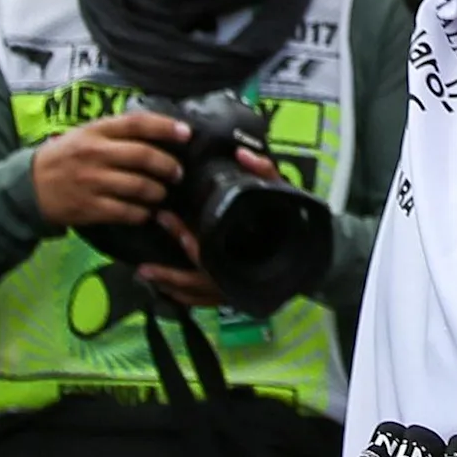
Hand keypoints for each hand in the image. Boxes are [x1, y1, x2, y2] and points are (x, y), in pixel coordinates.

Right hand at [29, 110, 189, 231]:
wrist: (30, 186)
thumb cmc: (66, 156)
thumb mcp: (85, 134)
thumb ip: (116, 132)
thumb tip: (158, 131)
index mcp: (96, 131)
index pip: (136, 123)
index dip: (165, 127)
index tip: (186, 133)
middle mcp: (95, 153)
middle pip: (143, 156)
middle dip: (168, 166)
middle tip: (177, 173)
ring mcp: (92, 181)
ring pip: (139, 186)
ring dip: (158, 192)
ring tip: (161, 194)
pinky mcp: (90, 207)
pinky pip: (126, 211)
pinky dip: (141, 213)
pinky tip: (144, 212)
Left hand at [131, 145, 279, 306]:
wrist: (313, 254)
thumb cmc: (295, 222)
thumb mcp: (282, 192)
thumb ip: (265, 173)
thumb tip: (242, 154)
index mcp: (243, 251)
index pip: (207, 248)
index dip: (183, 236)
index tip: (164, 218)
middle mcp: (238, 274)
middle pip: (197, 280)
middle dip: (169, 274)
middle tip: (143, 267)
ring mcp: (237, 289)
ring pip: (198, 296)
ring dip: (172, 287)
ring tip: (147, 276)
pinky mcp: (237, 296)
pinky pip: (207, 302)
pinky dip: (186, 298)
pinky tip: (169, 291)